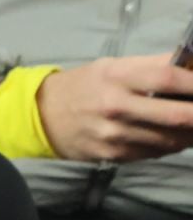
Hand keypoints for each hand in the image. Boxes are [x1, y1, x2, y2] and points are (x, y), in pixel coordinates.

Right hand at [35, 55, 192, 161]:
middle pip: (176, 115)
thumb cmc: (84, 85)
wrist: (41, 115)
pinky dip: (173, 144)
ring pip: (170, 139)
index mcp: (117, 77)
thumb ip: (153, 65)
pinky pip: (155, 152)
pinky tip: (176, 137)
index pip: (168, 78)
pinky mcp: (113, 155)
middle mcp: (115, 106)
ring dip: (192, 134)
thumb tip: (192, 64)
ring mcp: (114, 134)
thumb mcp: (113, 66)